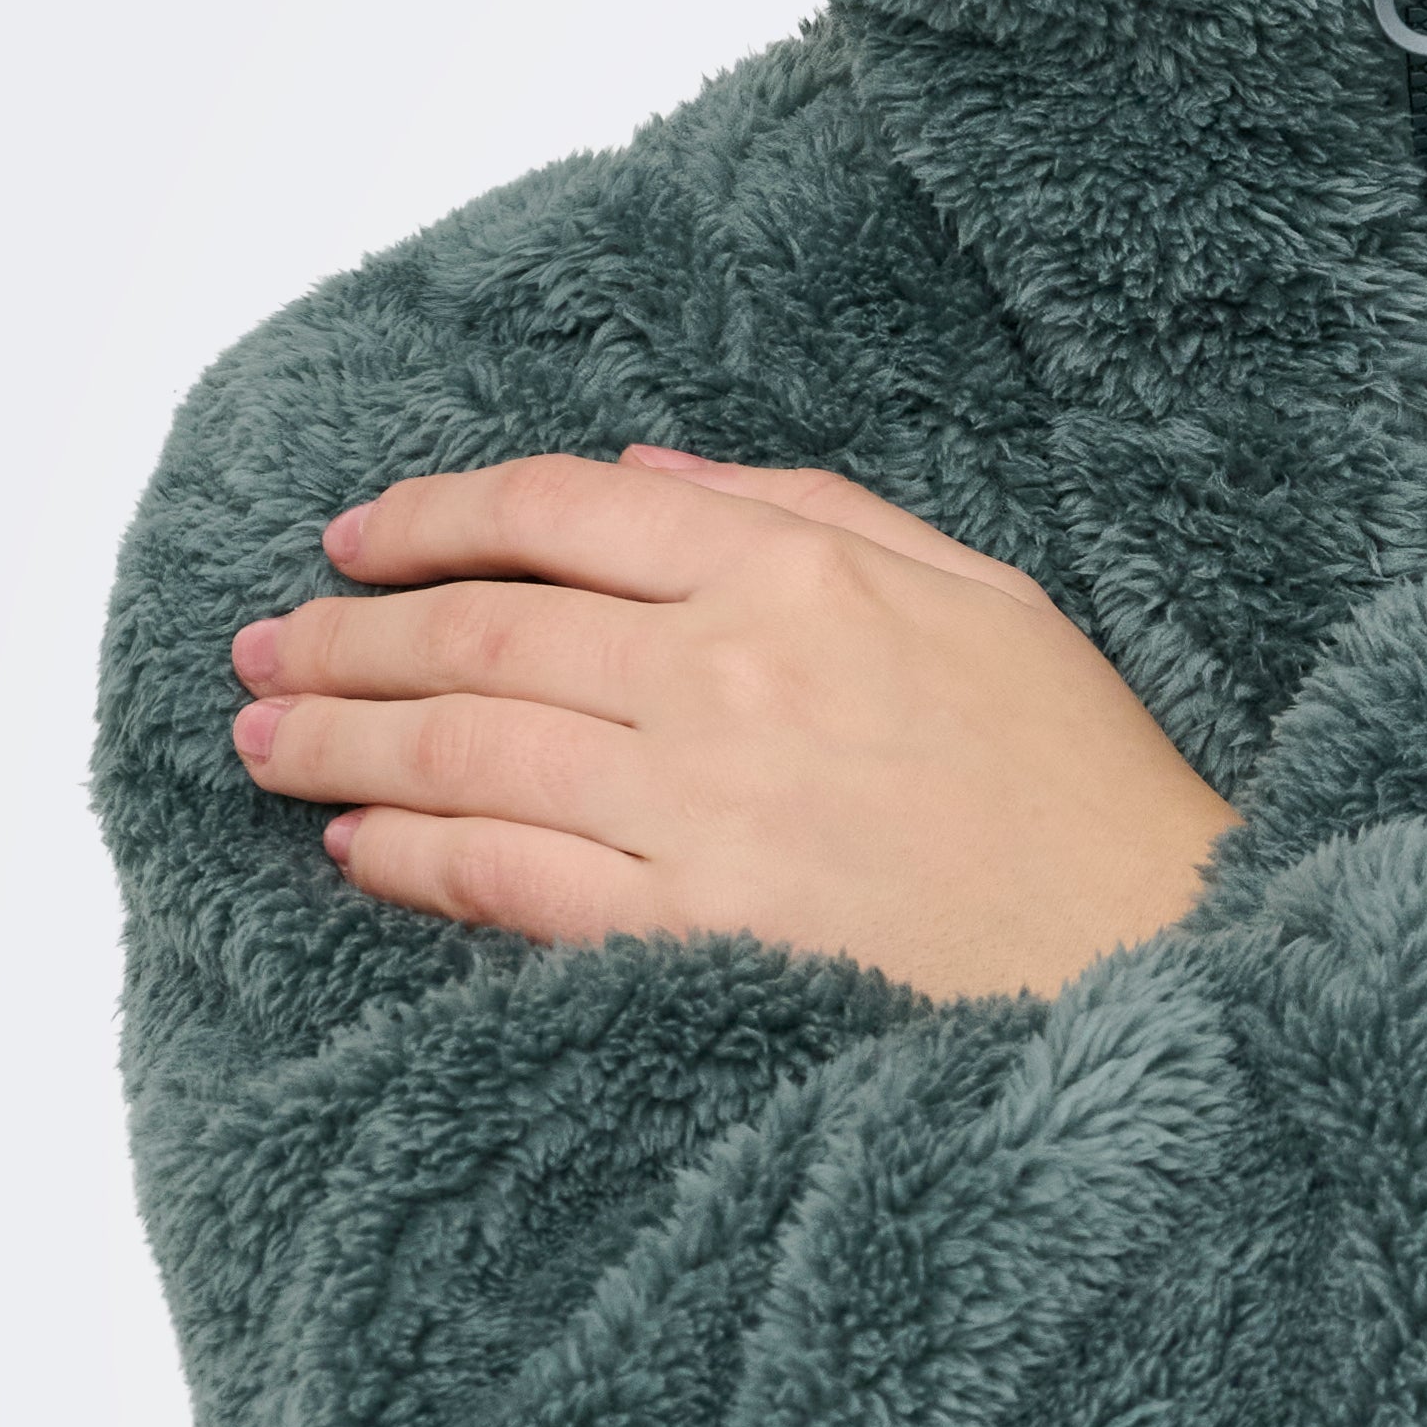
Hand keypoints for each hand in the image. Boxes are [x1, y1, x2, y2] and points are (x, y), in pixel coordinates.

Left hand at [231, 450, 1237, 999]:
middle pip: (479, 631)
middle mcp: (731, 674)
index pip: (559, 512)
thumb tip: (642, 469)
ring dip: (339, 738)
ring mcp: (704, 807)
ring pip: (461, 749)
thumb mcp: (982, 596)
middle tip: (264, 647)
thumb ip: (809, 509)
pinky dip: (407, 856)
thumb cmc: (1084, 788)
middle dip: (345, 635)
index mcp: (799, 573)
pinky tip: (353, 846)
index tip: (355, 542)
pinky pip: (501, 879)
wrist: (1162, 957)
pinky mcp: (691, 931)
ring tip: (264, 739)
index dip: (432, 518)